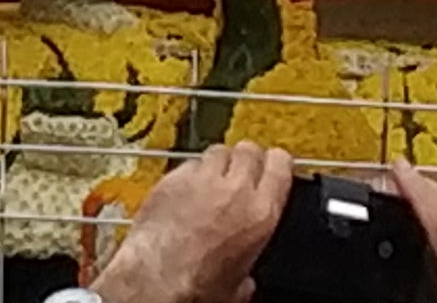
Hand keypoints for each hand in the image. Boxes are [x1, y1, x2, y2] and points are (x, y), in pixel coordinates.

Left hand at [97, 140, 289, 302]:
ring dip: (219, 163)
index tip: (276, 164)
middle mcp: (233, 189)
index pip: (280, 164)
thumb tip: (245, 277)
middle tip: (243, 172)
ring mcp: (200, 179)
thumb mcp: (239, 285)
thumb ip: (249, 266)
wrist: (157, 280)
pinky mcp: (171, 178)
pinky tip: (185, 192)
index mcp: (260, 213)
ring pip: (217, 151)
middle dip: (248, 159)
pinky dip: (190, 174)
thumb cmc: (197, 286)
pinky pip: (187, 164)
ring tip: (214, 182)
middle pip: (248, 150)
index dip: (279, 162)